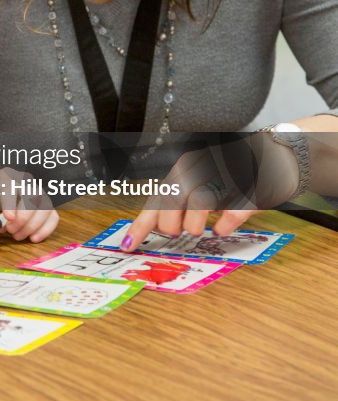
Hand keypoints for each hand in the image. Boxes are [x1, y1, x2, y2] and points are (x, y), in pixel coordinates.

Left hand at [0, 167, 58, 243]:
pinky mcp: (46, 206)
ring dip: (32, 226)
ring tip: (17, 236)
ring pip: (45, 207)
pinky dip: (45, 230)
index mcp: (5, 177)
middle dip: (23, 217)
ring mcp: (39, 192)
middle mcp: (25, 181)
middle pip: (33, 196)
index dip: (11, 202)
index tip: (8, 218)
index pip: (11, 186)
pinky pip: (53, 217)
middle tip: (11, 231)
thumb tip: (1, 226)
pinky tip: (33, 238)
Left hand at [121, 135, 299, 251]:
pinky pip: (234, 210)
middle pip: (173, 199)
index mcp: (185, 168)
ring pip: (199, 202)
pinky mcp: (250, 188)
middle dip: (171, 224)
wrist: (271, 155)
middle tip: (178, 230)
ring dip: (194, 223)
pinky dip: (225, 224)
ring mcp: (226, 176)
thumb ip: (179, 201)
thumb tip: (161, 226)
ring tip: (199, 228)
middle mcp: (202, 168)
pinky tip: (221, 228)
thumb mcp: (200, 182)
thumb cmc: (232, 172)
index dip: (141, 225)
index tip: (128, 245)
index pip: (157, 198)